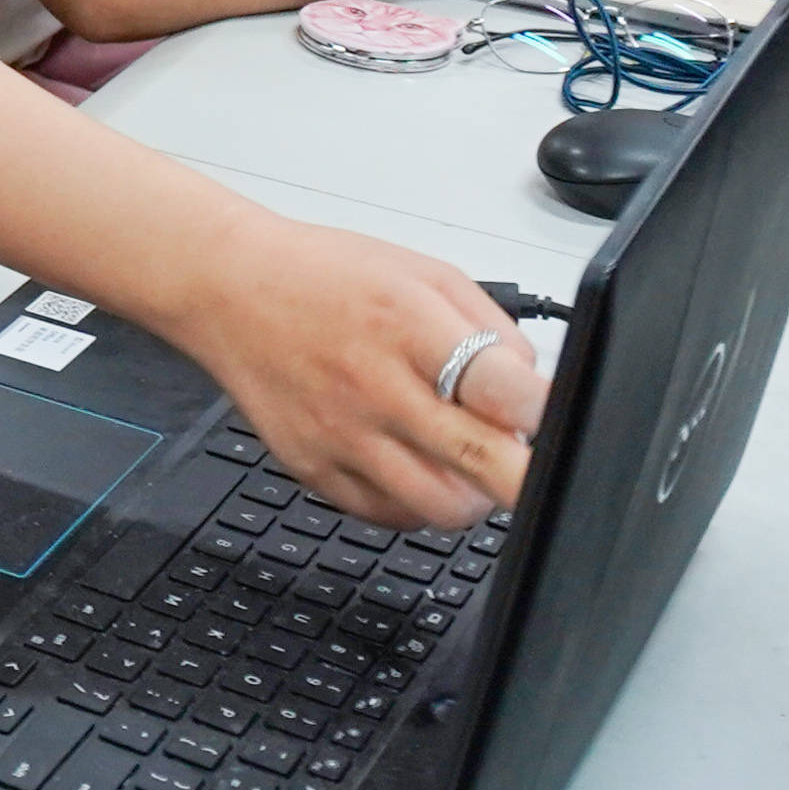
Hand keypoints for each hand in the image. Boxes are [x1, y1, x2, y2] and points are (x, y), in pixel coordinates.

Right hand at [174, 214, 544, 531]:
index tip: (558, 421)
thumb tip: (532, 391)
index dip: (546, 414)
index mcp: (411, 326)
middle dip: (527, 477)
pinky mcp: (313, 470)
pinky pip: (390, 516)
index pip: (501, 388)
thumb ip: (490, 330)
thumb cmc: (326, 278)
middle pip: (481, 463)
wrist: (229, 290)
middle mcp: (376, 388)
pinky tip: (417, 464)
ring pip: (441, 507)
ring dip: (473, 493)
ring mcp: (342, 436)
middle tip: (533, 469)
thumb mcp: (425, 273)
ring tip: (468, 462)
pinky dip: (418, 502)